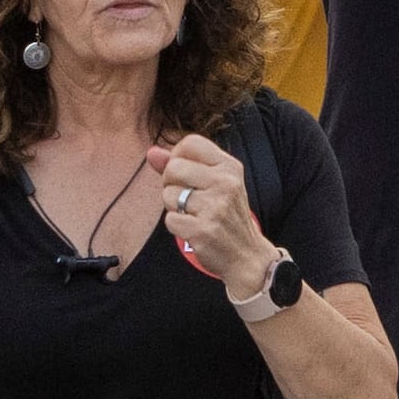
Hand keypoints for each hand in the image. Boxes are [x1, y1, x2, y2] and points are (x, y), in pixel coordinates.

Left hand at [151, 131, 279, 300]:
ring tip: (193, 215)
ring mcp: (215, 207)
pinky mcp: (203, 230)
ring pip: (168, 194)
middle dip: (171, 184)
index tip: (185, 174)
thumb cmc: (226, 216)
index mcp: (229, 167)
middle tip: (187, 199)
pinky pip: (170, 219)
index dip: (178, 156)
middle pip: (174, 167)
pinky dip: (177, 226)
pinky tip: (193, 229)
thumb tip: (151, 152)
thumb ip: (182, 165)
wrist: (246, 256)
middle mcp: (225, 183)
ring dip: (174, 207)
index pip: (191, 143)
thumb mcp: (214, 184)